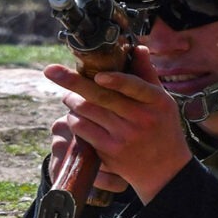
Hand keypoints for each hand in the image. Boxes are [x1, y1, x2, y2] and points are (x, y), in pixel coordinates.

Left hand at [45, 46, 191, 203]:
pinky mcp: (110, 152)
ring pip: (87, 113)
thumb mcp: (163, 101)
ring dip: (72, 102)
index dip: (116, 80)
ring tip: (70, 98)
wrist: (165, 169)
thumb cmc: (163, 128)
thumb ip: (148, 75)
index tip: (98, 75)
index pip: (135, 87)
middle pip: (101, 98)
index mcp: (157, 102)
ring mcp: (124, 137)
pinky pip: (82, 131)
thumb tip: (137, 47)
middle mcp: (141, 119)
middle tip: (52, 71)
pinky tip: (75, 117)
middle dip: (73, 83)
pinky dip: (74, 121)